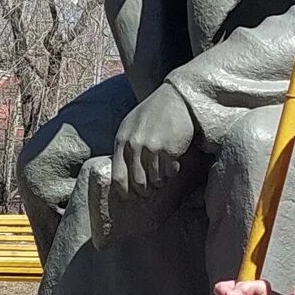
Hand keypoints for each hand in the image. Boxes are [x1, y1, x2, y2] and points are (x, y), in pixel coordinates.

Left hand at [107, 84, 198, 207]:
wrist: (175, 98)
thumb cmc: (153, 112)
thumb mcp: (131, 126)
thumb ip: (125, 146)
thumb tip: (122, 176)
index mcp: (122, 140)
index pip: (118, 176)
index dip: (124, 191)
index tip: (130, 196)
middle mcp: (135, 145)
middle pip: (138, 182)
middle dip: (145, 191)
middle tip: (150, 191)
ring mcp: (152, 148)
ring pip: (155, 180)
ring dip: (160, 181)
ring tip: (163, 174)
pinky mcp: (169, 150)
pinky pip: (169, 172)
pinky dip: (172, 172)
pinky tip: (174, 164)